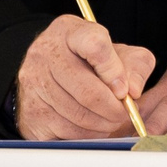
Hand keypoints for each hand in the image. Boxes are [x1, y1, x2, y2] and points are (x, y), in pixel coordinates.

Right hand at [16, 17, 155, 139]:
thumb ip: (136, 66)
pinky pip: (66, 131)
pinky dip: (86, 135)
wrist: (51, 74)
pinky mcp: (31, 111)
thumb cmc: (90, 62)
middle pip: (87, 90)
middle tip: (124, 114)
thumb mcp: (118, 53)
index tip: (124, 89)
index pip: (95, 45)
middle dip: (113, 108)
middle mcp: (45, 53)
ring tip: (111, 121)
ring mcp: (34, 83)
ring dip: (102, 124)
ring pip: (77, 114)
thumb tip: (133, 90)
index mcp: (70, 31)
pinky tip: (93, 127)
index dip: (114, 71)